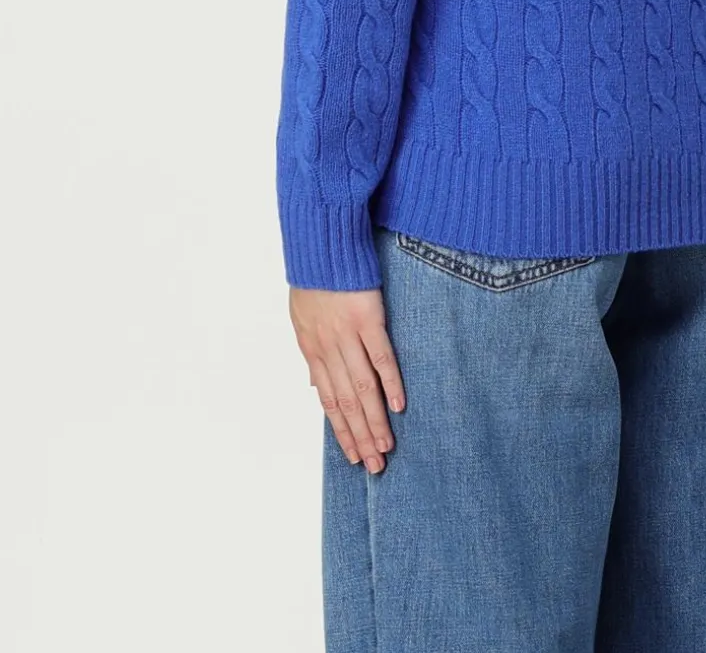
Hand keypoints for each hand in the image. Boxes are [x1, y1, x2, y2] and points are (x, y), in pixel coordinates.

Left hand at [289, 286, 406, 471]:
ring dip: (375, 420)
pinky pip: (381, 357)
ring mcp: (348, 336)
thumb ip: (313, 354)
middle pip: (345, 403)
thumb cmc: (313, 278)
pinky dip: (390, 383)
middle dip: (360, 437)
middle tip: (375, 465)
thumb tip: (315, 384)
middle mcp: (328, 349)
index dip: (341, 431)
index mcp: (312, 350)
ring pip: (362, 388)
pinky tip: (399, 406)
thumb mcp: (302, 318)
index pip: (328, 401)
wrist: (321, 245)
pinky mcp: (368, 319)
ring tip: (386, 446)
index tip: (354, 455)